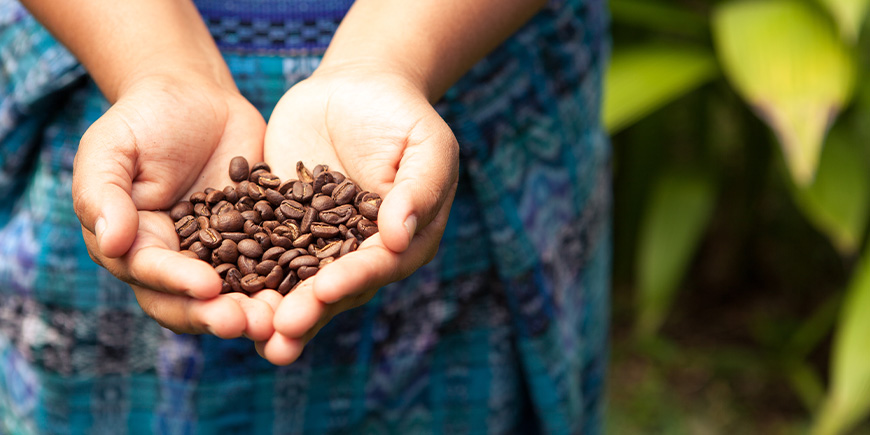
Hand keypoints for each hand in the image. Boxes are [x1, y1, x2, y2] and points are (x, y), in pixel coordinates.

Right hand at [72, 74, 278, 340]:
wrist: (195, 97)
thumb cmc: (142, 119)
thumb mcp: (111, 147)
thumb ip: (103, 193)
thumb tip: (110, 243)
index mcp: (135, 247)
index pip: (153, 274)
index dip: (178, 284)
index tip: (207, 287)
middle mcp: (178, 262)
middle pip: (194, 301)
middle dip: (219, 315)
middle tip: (249, 323)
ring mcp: (222, 255)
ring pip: (236, 294)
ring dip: (257, 311)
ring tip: (281, 318)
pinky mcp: (260, 240)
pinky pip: (276, 265)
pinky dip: (290, 282)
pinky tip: (312, 288)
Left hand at [257, 66, 458, 363]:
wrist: (356, 88)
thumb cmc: (401, 114)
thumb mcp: (425, 146)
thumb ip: (418, 189)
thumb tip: (400, 237)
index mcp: (401, 242)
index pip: (377, 266)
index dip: (352, 280)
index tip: (325, 291)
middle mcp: (358, 254)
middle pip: (333, 289)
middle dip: (307, 311)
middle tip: (280, 334)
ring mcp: (318, 244)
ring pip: (294, 282)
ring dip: (272, 309)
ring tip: (246, 333)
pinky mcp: (282, 226)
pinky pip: (260, 251)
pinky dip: (240, 271)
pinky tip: (214, 289)